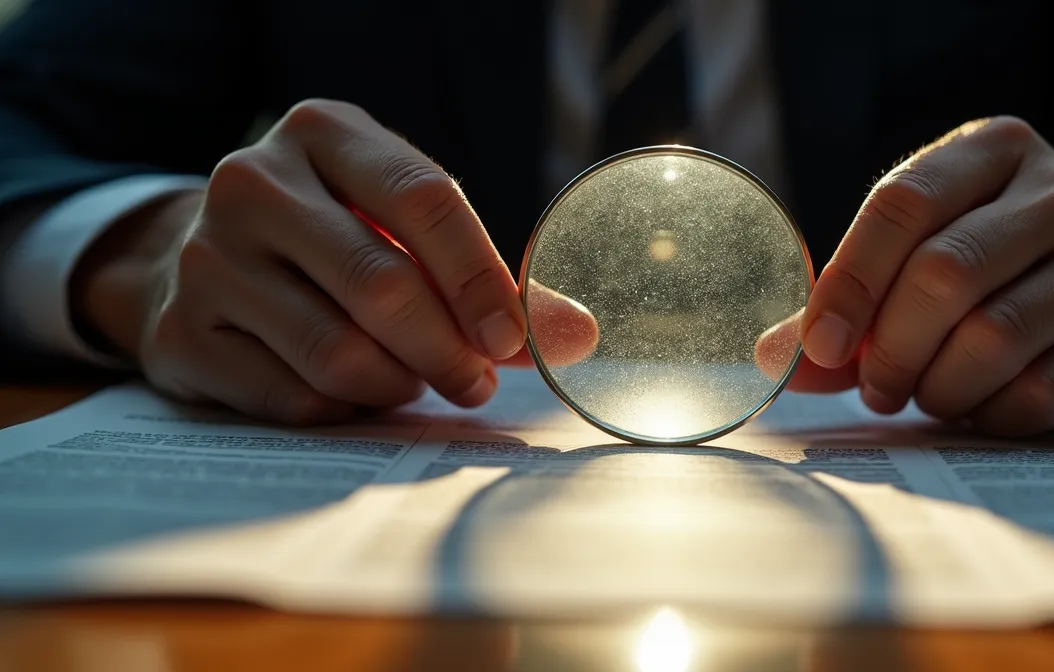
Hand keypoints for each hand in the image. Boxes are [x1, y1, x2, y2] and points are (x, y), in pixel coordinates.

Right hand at [73, 98, 595, 423]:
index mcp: (321, 133)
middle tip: (477, 382)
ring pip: (336, 352)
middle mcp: (253, 183)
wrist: (192, 259)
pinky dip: (344, 409)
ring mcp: (206, 258)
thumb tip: (578, 337)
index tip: (514, 338)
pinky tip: (356, 391)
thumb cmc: (332, 237)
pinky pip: (293, 398)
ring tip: (413, 378)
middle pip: (380, 284)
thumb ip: (486, 278)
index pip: (423, 199)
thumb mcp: (399, 226)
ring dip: (397, 383)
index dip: (479, 277)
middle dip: (447, 349)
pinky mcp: (182, 333)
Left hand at [792, 116, 1053, 435]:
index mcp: (998, 148)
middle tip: (878, 388)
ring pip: (993, 339)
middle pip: (944, 274)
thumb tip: (771, 359)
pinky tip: (990, 408)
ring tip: (933, 395)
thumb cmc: (1001, 281)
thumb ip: (848, 306)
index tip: (818, 345)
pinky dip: (993, 416)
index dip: (848, 282)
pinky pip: (1040, 393)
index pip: (902, 202)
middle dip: (891, 349)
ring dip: (940, 388)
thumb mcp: (924, 264)